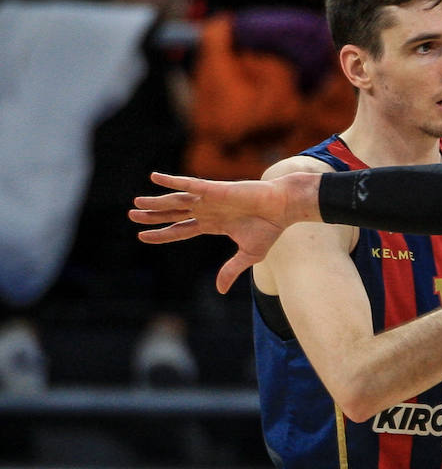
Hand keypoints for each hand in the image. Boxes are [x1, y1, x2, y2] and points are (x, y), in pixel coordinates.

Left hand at [129, 170, 318, 292]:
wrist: (283, 208)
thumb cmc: (269, 228)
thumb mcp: (248, 255)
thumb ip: (231, 270)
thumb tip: (219, 290)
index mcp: (213, 224)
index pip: (182, 230)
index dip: (163, 234)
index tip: (143, 236)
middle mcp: (207, 210)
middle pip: (174, 213)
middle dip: (153, 215)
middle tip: (132, 216)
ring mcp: (209, 199)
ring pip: (176, 201)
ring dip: (156, 201)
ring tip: (136, 203)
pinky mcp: (214, 189)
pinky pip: (188, 184)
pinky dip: (171, 181)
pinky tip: (154, 178)